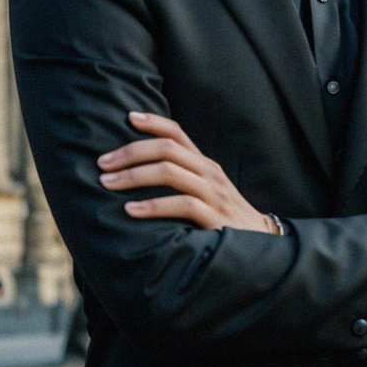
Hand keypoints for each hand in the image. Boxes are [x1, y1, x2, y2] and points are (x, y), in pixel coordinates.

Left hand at [98, 111, 272, 232]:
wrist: (264, 248)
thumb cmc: (226, 222)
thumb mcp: (207, 194)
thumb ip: (183, 181)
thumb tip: (142, 175)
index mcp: (205, 165)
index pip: (178, 133)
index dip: (153, 122)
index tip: (128, 118)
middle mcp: (210, 174)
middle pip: (167, 149)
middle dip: (130, 153)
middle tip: (102, 164)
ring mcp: (214, 195)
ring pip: (170, 172)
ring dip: (134, 176)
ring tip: (108, 184)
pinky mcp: (216, 218)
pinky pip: (182, 205)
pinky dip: (153, 206)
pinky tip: (131, 211)